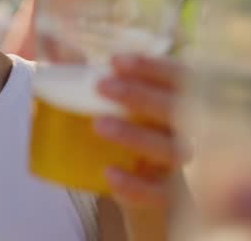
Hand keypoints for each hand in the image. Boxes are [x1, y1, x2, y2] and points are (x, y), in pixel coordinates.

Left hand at [93, 54, 188, 238]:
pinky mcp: (170, 199)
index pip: (182, 77)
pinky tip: (109, 173)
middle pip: (178, 110)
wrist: (146, 196)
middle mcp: (190, 133)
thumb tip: (59, 51)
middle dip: (140, 95)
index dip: (152, 66)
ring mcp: (182, 167)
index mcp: (184, 105)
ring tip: (98, 124)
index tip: (115, 61)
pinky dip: (135, 185)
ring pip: (172, 150)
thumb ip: (101, 82)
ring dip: (136, 135)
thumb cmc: (135, 138)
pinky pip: (159, 194)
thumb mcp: (124, 109)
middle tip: (101, 86)